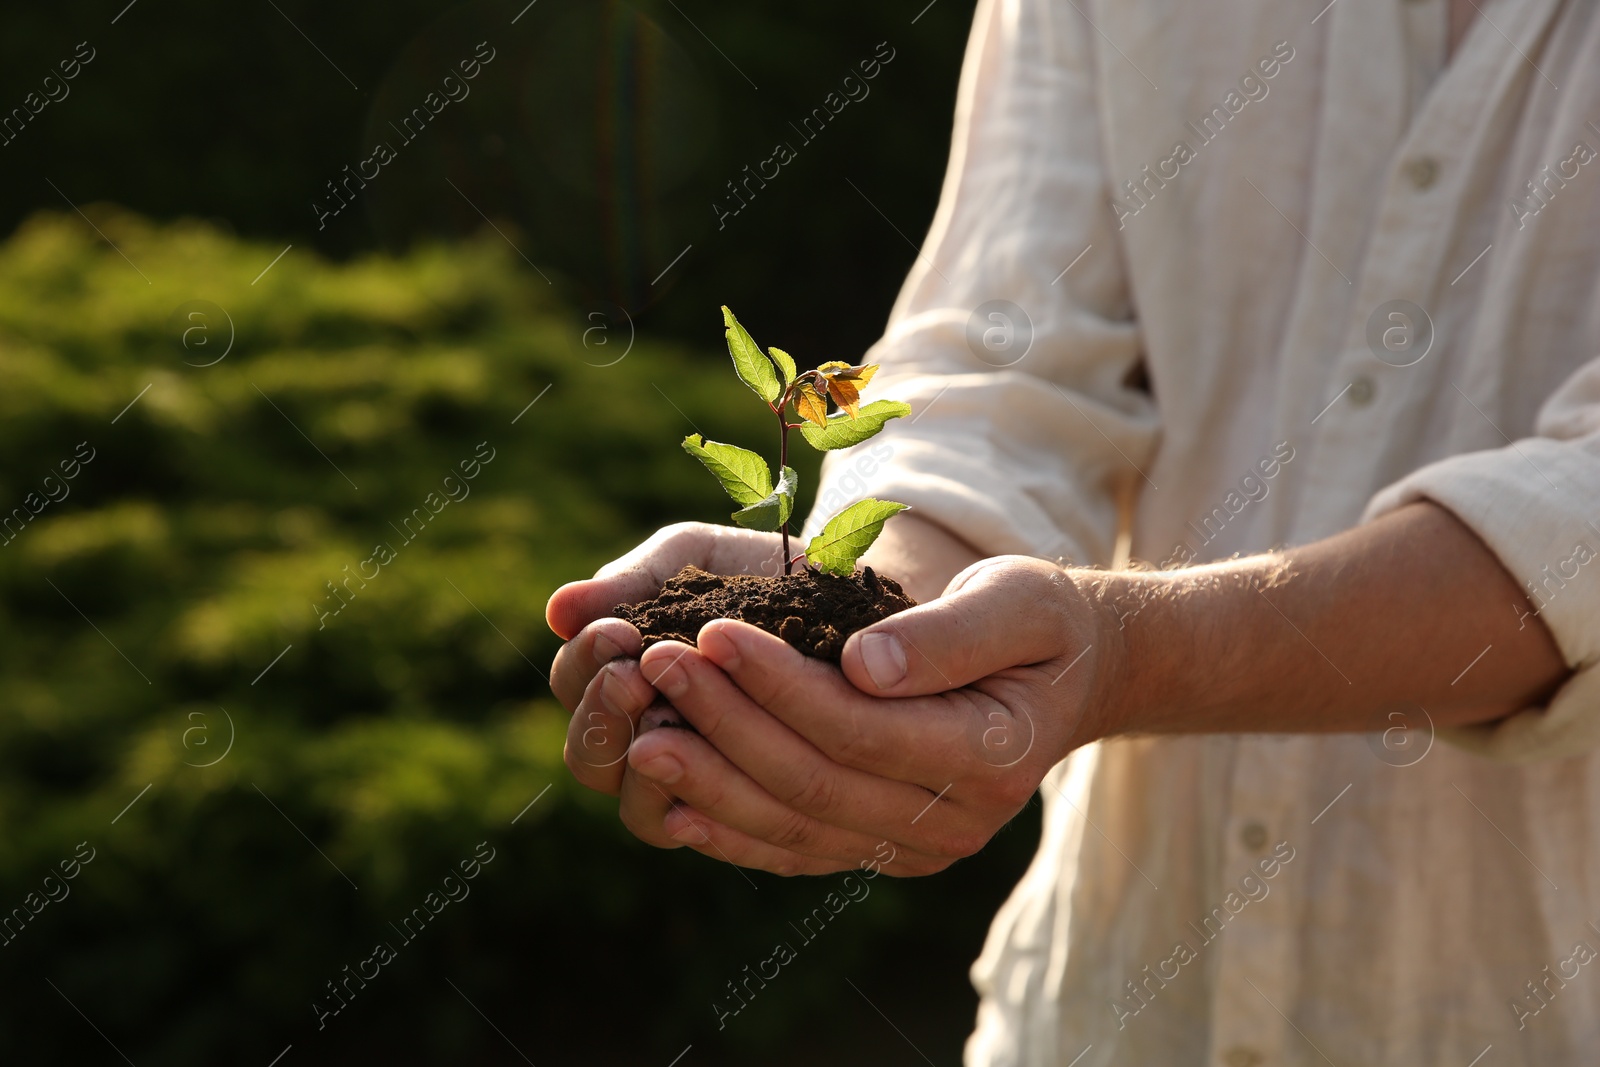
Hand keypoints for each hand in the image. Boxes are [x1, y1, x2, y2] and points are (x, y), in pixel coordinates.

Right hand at [546, 522, 783, 828]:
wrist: (849, 597)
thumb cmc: (760, 573)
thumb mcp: (696, 560)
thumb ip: (634, 580)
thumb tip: (558, 611)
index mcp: (620, 676)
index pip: (572, 684)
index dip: (585, 663)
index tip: (618, 631)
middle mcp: (645, 737)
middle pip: (588, 756)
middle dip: (603, 716)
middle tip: (635, 675)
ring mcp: (692, 781)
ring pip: (637, 807)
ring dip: (646, 763)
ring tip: (671, 719)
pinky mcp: (747, 812)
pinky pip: (708, 834)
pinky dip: (701, 813)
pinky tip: (711, 781)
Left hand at [625, 555, 1117, 875]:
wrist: (1061, 677)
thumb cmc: (1036, 623)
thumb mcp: (1017, 600)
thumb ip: (949, 635)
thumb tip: (863, 665)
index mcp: (991, 756)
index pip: (861, 727)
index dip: (780, 684)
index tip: (712, 632)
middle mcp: (954, 821)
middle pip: (815, 782)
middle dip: (726, 724)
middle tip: (655, 666)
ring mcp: (916, 847)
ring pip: (795, 826)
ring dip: (710, 784)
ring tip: (641, 734)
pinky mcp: (882, 851)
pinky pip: (796, 851)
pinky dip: (731, 831)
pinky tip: (672, 804)